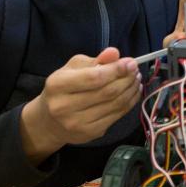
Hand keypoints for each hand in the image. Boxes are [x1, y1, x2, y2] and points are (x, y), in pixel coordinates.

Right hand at [20, 47, 140, 164]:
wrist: (49, 121)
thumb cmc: (63, 89)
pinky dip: (130, 102)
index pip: (93, 77)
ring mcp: (77, 123)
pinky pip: (117, 115)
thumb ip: (95, 60)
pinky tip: (133, 92)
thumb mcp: (73, 68)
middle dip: (126, 79)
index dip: (116, 70)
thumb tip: (114, 53)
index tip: (130, 62)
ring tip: (136, 79)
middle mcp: (64, 106)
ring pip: (115, 104)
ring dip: (131, 90)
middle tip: (136, 69)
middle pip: (107, 92)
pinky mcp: (90, 133)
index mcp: (58, 85)